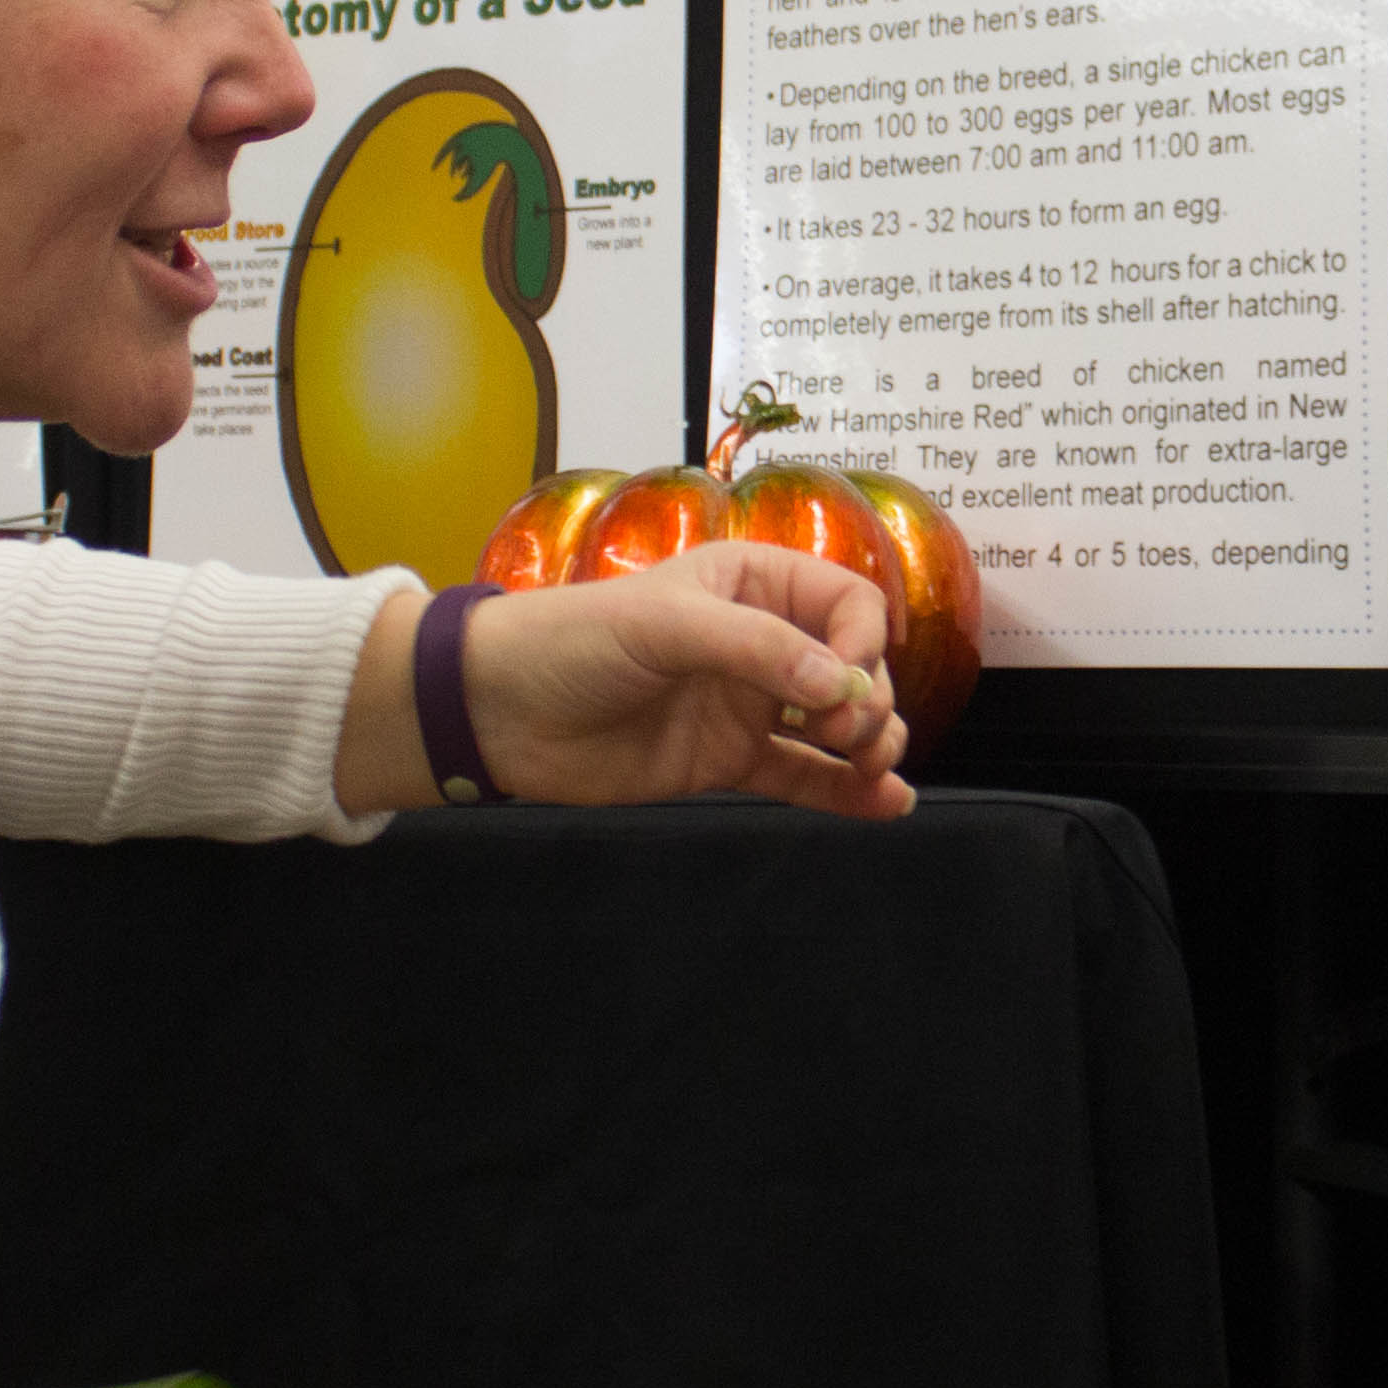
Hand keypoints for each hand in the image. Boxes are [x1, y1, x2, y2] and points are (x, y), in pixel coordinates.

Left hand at [334, 548, 912, 821]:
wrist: (499, 710)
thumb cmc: (574, 640)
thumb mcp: (666, 623)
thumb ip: (756, 650)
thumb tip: (843, 685)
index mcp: (750, 583)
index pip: (845, 603)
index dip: (861, 641)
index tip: (847, 680)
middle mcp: (758, 641)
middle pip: (854, 668)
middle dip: (869, 699)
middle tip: (844, 731)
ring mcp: (745, 705)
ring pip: (837, 725)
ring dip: (871, 744)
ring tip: (870, 767)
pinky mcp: (726, 761)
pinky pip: (802, 777)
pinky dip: (847, 792)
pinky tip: (889, 805)